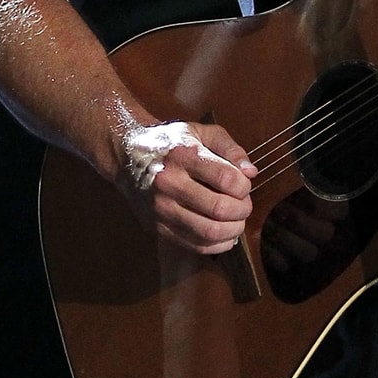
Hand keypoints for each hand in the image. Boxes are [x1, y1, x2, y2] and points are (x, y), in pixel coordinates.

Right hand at [116, 120, 256, 254]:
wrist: (127, 154)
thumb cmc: (170, 142)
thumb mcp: (200, 132)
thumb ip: (229, 148)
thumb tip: (251, 173)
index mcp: (182, 155)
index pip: (226, 178)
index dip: (244, 186)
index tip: (244, 185)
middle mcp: (169, 183)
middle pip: (219, 208)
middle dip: (242, 210)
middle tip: (245, 205)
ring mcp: (161, 208)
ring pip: (208, 231)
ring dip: (233, 231)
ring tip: (237, 222)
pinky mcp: (157, 226)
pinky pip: (193, 244)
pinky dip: (216, 246)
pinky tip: (225, 236)